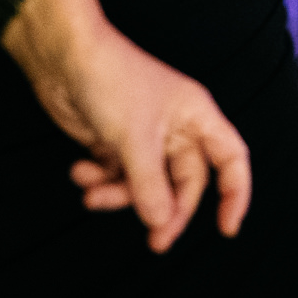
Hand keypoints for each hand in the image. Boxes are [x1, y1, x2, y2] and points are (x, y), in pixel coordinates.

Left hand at [2, 0, 250, 251]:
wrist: (62, 56)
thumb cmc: (111, 80)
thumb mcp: (135, 137)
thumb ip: (150, 184)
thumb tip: (161, 222)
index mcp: (196, 116)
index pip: (230, 159)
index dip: (235, 194)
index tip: (226, 229)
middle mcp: (175, 128)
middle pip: (184, 183)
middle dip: (166, 210)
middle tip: (154, 241)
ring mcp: (143, 137)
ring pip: (146, 185)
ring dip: (120, 196)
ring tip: (92, 195)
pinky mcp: (113, 141)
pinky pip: (117, 176)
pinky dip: (99, 180)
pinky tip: (79, 170)